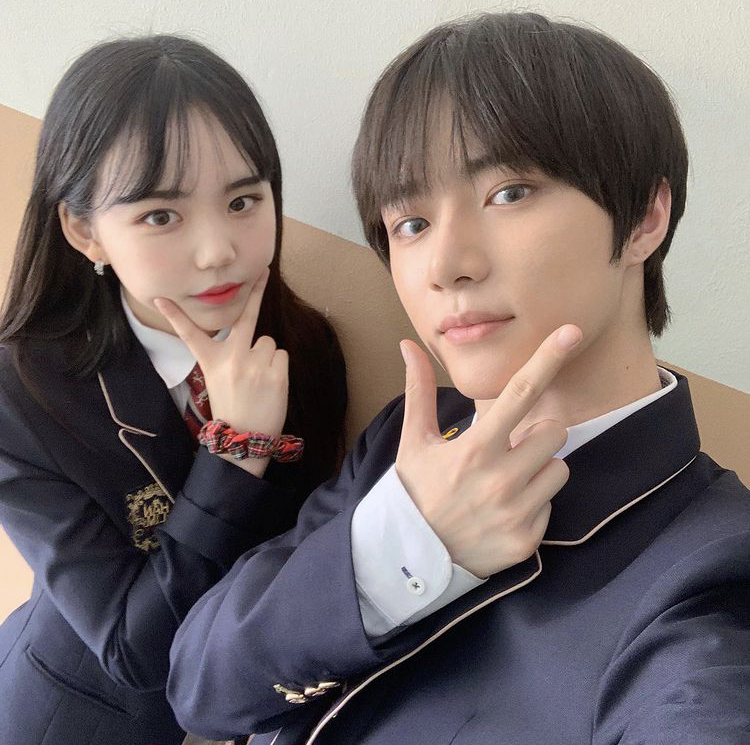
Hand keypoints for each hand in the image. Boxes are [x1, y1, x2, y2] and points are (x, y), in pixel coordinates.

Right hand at [154, 270, 287, 476]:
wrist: (246, 439)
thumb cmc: (233, 409)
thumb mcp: (218, 381)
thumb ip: (229, 357)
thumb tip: (252, 338)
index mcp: (212, 361)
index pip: (190, 334)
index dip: (174, 316)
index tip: (161, 299)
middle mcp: (233, 358)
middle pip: (245, 317)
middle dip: (256, 291)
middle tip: (264, 271)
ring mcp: (255, 364)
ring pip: (268, 341)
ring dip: (266, 355)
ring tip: (259, 379)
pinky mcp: (276, 372)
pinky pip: (281, 354)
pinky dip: (278, 366)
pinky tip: (269, 384)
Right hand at [395, 325, 581, 577]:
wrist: (411, 556)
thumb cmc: (415, 490)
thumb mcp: (414, 441)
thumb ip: (418, 391)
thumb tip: (408, 344)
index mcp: (475, 448)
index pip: (520, 394)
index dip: (547, 359)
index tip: (570, 333)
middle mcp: (501, 479)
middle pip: (554, 432)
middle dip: (538, 434)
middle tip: (511, 446)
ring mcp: (517, 512)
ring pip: (558, 469)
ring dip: (539, 469)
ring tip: (506, 480)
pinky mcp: (527, 540)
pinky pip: (550, 506)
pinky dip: (533, 503)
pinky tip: (504, 510)